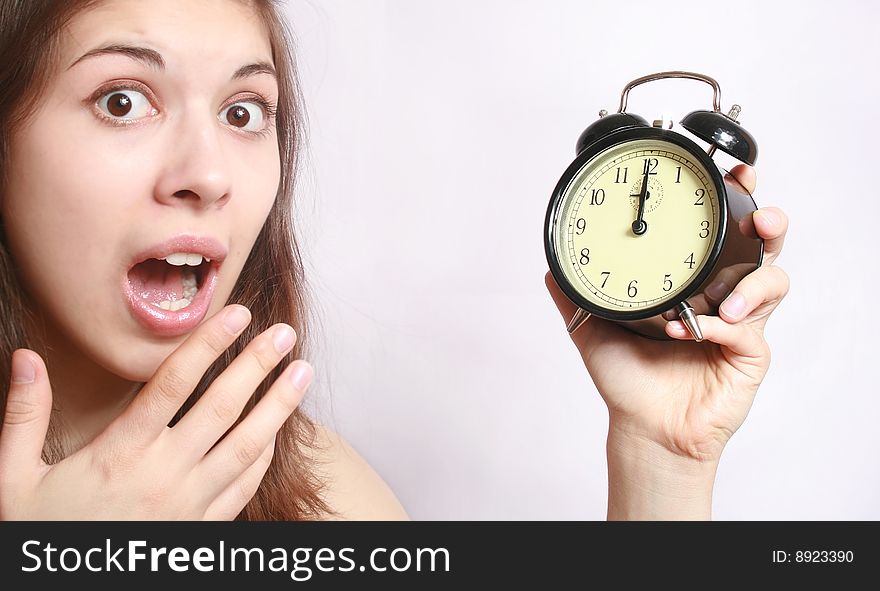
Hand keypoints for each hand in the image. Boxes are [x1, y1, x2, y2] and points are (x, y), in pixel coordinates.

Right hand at [0, 305, 312, 519]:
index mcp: (117, 454)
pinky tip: (278, 432)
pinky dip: (264, 457)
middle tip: (284, 333)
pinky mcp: (201, 531)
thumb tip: (25, 359)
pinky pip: (243, 489)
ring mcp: (187, 506)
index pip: (172, 385)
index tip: (237, 313)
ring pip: (245, 447)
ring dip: (277, 408)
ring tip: (301, 373)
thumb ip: (24, 416)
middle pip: (221, 409)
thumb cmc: (41, 537)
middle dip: (256, 366)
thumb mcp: (13, 480)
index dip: (208, 344)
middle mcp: (161, 476)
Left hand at [546, 164, 788, 517]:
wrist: (643, 426)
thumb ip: (572, 293)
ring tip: (721, 302)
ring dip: (751, 283)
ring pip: (772, 281)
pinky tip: (691, 332)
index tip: (736, 172)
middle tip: (759, 216)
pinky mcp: (749, 354)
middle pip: (763, 245)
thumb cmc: (627, 378)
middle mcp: (722, 294)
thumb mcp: (592, 326)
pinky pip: (747, 330)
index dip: (735, 199)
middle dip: (768, 221)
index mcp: (693, 279)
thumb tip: (547, 264)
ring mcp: (741, 323)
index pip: (721, 230)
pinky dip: (720, 326)